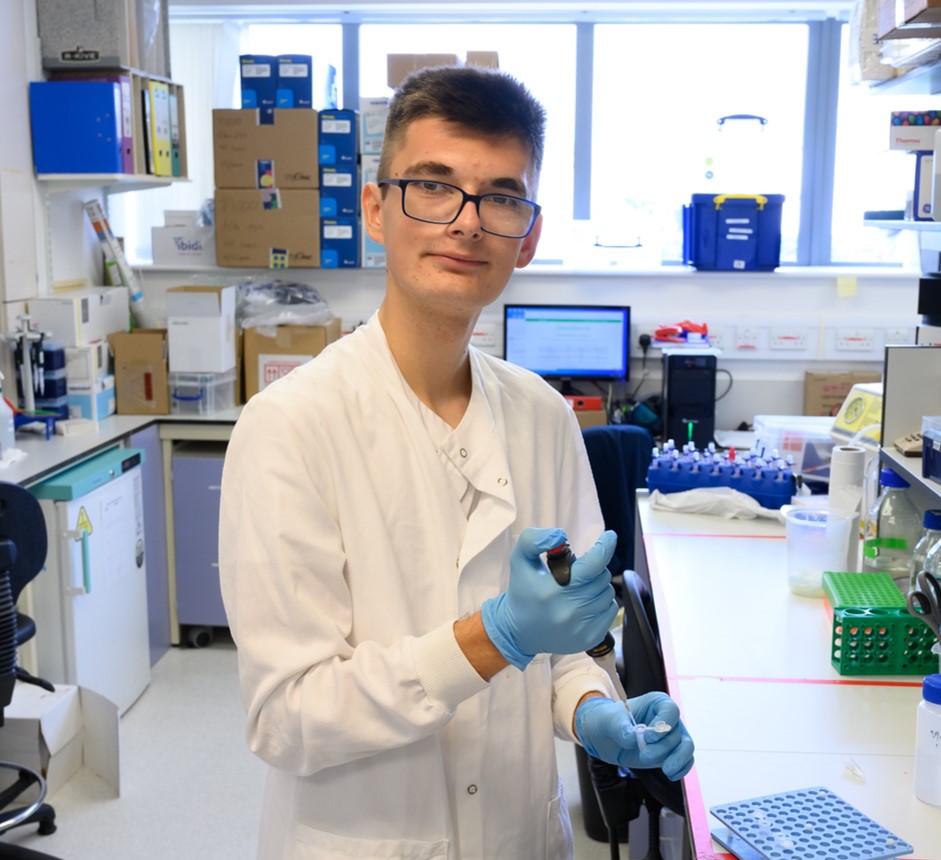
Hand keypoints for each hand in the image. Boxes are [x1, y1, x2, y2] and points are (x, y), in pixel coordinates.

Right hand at [481, 527, 617, 669]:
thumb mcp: (519, 560)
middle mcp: (569, 611)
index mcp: (552, 590)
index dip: (604, 547)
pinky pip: (611, 610)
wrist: (518, 632)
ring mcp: (582, 627)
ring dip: (597, 586)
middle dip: (593, 568)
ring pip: (608, 593)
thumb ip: (534, 540)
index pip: (592, 565)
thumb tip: (561, 536)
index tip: (609, 536)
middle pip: (601, 577)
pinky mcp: (590, 639)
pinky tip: (584, 604)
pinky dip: (602, 603)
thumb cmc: (522, 592)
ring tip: (578, 589)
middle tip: (576, 572)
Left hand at [574, 692, 694, 780]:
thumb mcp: (610, 721)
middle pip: (677, 733)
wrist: (606, 738)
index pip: (671, 710)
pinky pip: (685, 761)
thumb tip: (632, 739)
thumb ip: (621, 728)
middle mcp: (668, 719)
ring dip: (676, 760)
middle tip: (644, 755)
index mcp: (656, 702)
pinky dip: (681, 769)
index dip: (663, 725)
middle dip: (663, 748)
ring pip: (685, 748)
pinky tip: (671, 774)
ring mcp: (670, 737)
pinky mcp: (670, 753)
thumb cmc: (610, 721)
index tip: (648, 737)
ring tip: (665, 770)